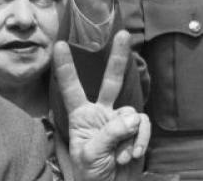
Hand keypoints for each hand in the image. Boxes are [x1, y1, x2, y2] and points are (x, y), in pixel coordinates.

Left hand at [56, 31, 149, 180]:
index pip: (71, 89)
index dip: (66, 67)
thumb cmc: (90, 174)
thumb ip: (109, 134)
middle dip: (117, 58)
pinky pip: (143, 126)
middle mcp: (101, 113)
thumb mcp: (90, 155)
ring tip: (122, 155)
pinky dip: (141, 141)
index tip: (60, 45)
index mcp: (81, 117)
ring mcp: (120, 121)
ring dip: (129, 137)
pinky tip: (133, 155)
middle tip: (123, 35)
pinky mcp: (137, 130)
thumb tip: (132, 117)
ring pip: (131, 113)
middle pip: (111, 81)